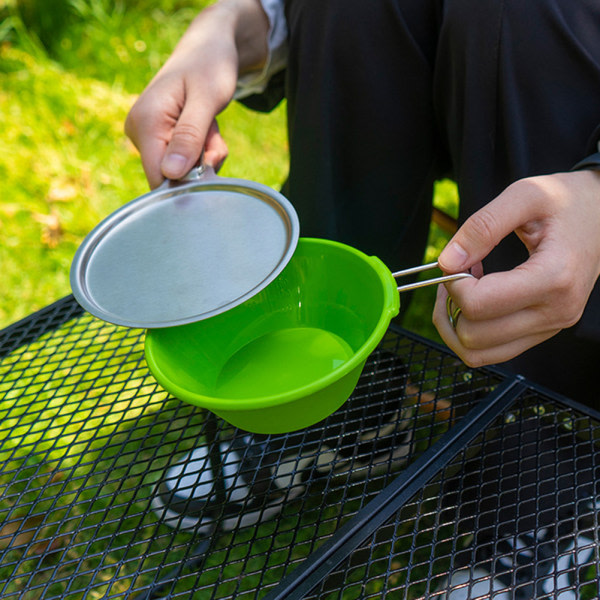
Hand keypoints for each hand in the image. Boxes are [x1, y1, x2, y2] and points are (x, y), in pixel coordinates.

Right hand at [124, 0, 268, 187]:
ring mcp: (145, 136)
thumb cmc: (210, 68)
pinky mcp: (157, 139)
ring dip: (205, 156)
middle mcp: (138, 131)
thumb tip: (171, 174)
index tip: (210, 161)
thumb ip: (189, 137)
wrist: (208, 49)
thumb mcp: (206, 101)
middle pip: (172, 176)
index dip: (187, 182)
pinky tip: (204, 128)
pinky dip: (201, 151)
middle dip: (201, 165)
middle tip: (213, 134)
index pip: (158, 177)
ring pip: (181, 171)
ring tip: (209, 126)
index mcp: (145, 122)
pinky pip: (183, 161)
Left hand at [433, 170, 599, 366]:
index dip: (453, 284)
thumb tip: (447, 261)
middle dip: (449, 306)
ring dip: (455, 325)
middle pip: (474, 336)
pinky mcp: (543, 332)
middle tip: (455, 275)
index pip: (479, 305)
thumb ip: (482, 226)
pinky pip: (492, 351)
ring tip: (461, 291)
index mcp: (553, 278)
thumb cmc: (565, 202)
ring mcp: (551, 327)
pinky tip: (476, 301)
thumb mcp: (524, 195)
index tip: (456, 260)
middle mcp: (555, 311)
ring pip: (478, 353)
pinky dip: (471, 332)